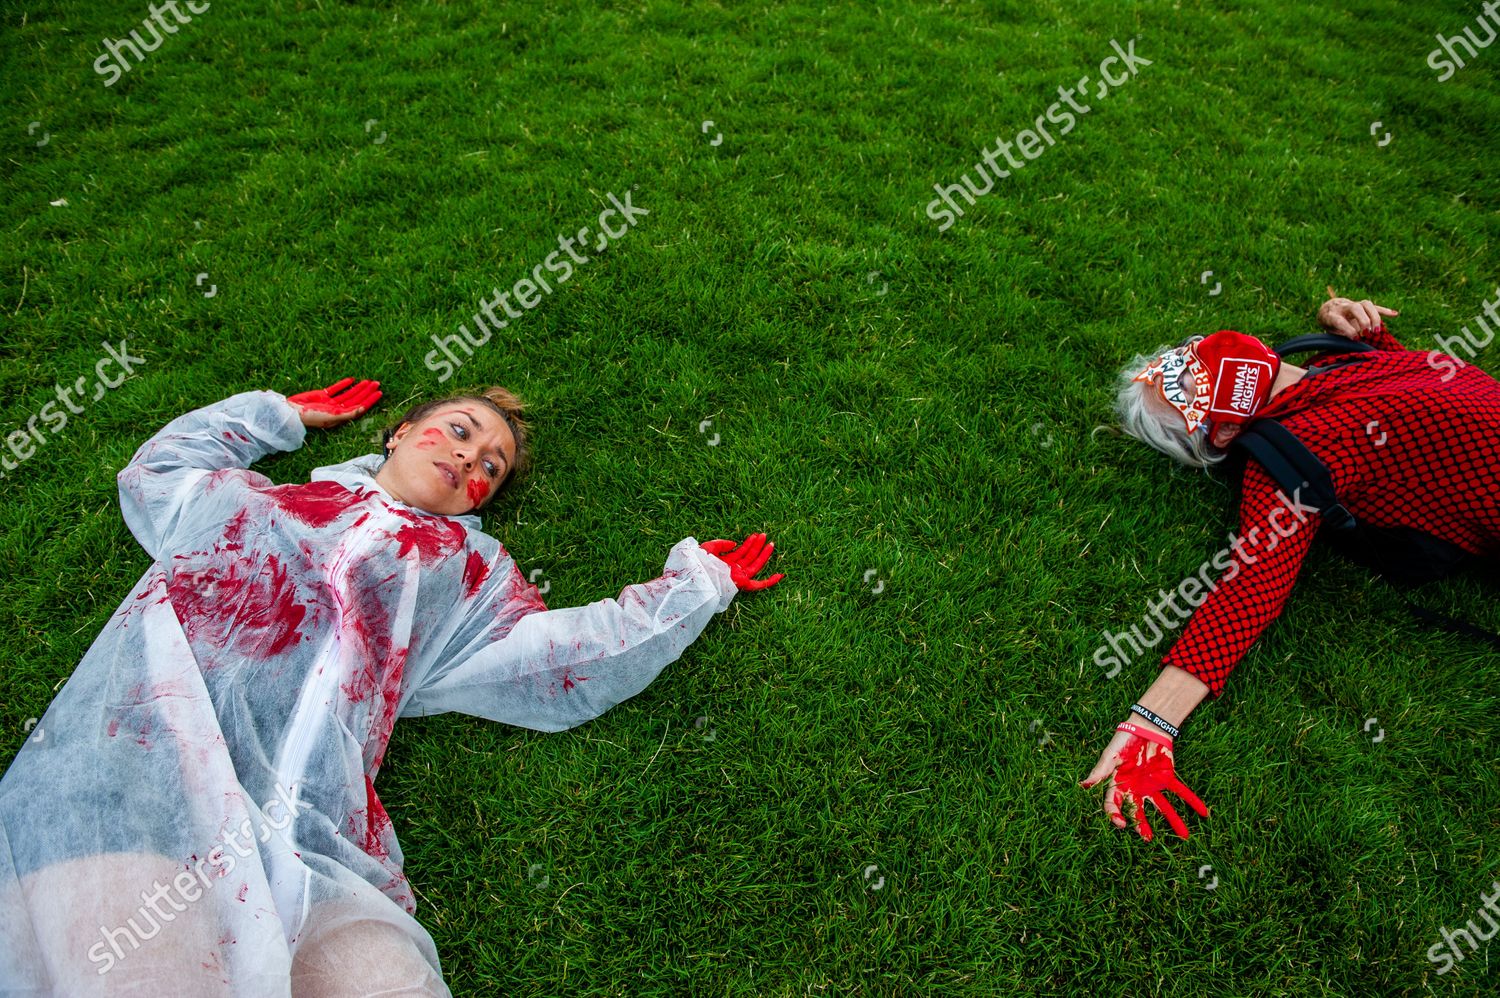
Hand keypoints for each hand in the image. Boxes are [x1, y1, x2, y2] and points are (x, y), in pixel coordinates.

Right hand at [288, 378, 381, 428]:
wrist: (292, 411)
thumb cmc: (311, 417)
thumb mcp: (331, 416)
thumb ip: (347, 413)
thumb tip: (362, 409)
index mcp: (341, 417)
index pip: (359, 407)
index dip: (370, 400)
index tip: (379, 393)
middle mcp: (337, 410)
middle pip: (356, 399)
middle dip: (366, 392)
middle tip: (377, 383)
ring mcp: (330, 403)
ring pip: (348, 394)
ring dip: (358, 388)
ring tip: (368, 381)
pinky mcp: (322, 396)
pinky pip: (336, 389)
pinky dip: (343, 384)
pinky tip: (351, 380)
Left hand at [701, 533, 783, 591]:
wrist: (698, 575)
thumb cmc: (699, 563)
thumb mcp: (709, 548)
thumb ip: (722, 544)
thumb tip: (735, 544)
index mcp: (726, 562)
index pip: (741, 552)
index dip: (749, 544)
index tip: (755, 536)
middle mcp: (733, 569)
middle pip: (749, 556)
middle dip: (757, 546)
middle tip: (764, 535)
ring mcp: (738, 576)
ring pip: (755, 564)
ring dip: (763, 554)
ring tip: (769, 542)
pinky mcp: (742, 583)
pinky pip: (758, 585)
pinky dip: (769, 582)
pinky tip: (779, 575)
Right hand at [1080, 722, 1207, 840]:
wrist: (1146, 725)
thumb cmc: (1125, 739)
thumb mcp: (1111, 755)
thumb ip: (1100, 771)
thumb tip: (1083, 785)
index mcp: (1119, 784)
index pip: (1114, 805)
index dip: (1116, 816)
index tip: (1122, 824)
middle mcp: (1136, 788)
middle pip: (1138, 811)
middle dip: (1142, 825)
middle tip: (1147, 838)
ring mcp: (1152, 785)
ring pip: (1163, 807)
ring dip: (1173, 820)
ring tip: (1184, 836)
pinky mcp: (1167, 778)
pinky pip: (1180, 792)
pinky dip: (1192, 801)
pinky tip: (1203, 812)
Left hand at [1318, 293, 1397, 338]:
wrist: (1328, 309)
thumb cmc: (1329, 325)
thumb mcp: (1329, 332)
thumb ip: (1339, 338)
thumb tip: (1353, 348)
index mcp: (1331, 315)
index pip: (1340, 321)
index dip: (1348, 330)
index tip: (1356, 339)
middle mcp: (1343, 307)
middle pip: (1356, 308)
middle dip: (1364, 320)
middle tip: (1368, 333)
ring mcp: (1354, 304)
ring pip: (1366, 304)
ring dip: (1374, 316)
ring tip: (1377, 331)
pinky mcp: (1363, 306)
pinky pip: (1375, 306)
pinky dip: (1385, 310)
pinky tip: (1395, 314)